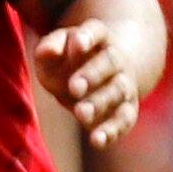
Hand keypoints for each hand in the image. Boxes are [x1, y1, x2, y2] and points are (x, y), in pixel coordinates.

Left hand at [32, 18, 141, 148]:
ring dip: (100, 103)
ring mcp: (124, 84)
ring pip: (118, 92)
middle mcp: (116, 60)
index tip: (77, 43)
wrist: (101, 73)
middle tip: (73, 88)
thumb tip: (46, 51)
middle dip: (92, 75)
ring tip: (81, 114)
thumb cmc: (69, 59)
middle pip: (110, 64)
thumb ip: (50, 46)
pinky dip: (112, 131)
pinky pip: (124, 119)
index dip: (88, 36)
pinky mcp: (126, 109)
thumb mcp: (55, 48)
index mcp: (99, 38)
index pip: (97, 31)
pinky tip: (97, 141)